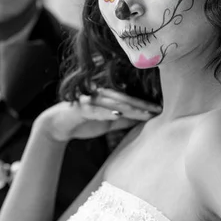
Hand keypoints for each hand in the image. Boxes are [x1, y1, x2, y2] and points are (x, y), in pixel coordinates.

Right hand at [36, 88, 161, 141]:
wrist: (59, 124)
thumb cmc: (85, 121)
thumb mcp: (108, 122)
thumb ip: (124, 120)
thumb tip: (143, 120)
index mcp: (109, 98)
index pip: (131, 100)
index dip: (145, 105)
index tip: (161, 109)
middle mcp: (102, 95)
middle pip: (125, 100)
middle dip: (142, 105)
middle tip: (158, 110)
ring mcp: (91, 100)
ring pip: (113, 103)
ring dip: (130, 108)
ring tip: (144, 114)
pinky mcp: (81, 107)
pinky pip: (95, 110)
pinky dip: (106, 112)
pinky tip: (117, 114)